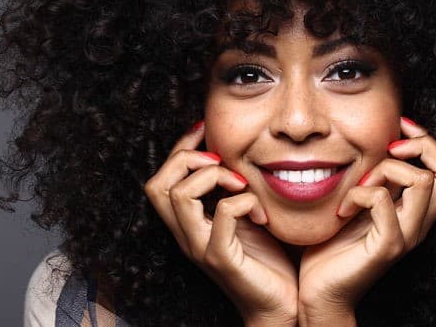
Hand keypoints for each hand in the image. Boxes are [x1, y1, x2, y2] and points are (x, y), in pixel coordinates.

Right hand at [144, 121, 297, 325]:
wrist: (279, 304)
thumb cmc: (264, 260)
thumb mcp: (242, 217)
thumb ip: (229, 191)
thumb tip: (231, 154)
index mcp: (187, 224)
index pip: (161, 179)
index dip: (179, 149)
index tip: (204, 130)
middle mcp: (185, 236)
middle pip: (157, 185)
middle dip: (187, 158)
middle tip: (221, 160)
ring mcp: (201, 248)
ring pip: (180, 196)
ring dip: (214, 177)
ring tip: (240, 183)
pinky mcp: (222, 258)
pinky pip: (222, 214)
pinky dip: (242, 201)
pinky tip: (260, 211)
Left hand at [297, 117, 435, 323]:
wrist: (320, 292)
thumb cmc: (334, 246)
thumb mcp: (361, 204)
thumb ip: (376, 181)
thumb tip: (380, 143)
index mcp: (416, 213)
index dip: (428, 141)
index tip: (399, 127)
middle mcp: (419, 224)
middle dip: (424, 145)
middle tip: (390, 147)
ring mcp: (406, 236)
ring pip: (422, 180)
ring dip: (386, 169)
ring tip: (361, 182)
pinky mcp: (386, 247)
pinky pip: (382, 200)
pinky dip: (360, 192)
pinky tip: (343, 207)